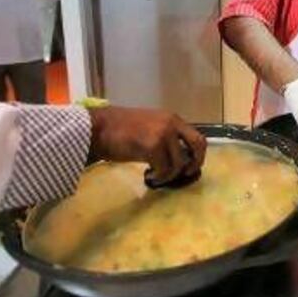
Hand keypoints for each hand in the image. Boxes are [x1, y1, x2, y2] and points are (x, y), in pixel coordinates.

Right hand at [87, 106, 205, 184]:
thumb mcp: (151, 129)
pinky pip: (164, 169)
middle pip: (197, 145)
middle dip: (194, 163)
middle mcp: (171, 124)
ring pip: (179, 162)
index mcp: (173, 119)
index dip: (198, 154)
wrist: (99, 128)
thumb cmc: (121, 131)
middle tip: (185, 174)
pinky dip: (158, 177)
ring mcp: (163, 134)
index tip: (191, 167)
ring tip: (157, 176)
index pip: (197, 136)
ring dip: (169, 175)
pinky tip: (148, 176)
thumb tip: (182, 161)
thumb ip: (167, 139)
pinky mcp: (152, 146)